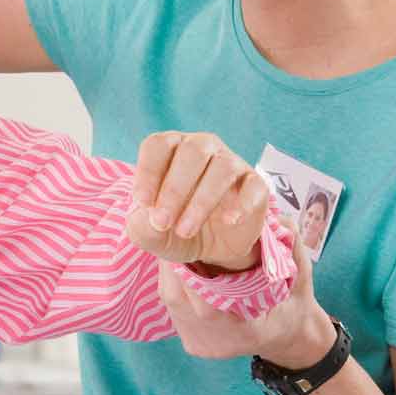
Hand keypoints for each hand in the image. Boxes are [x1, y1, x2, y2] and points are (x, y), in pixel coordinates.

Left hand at [126, 131, 270, 271]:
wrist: (208, 249)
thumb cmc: (171, 228)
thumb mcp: (149, 232)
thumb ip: (140, 225)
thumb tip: (149, 217)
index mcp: (170, 149)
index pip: (158, 145)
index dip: (148, 171)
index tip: (143, 202)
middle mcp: (202, 148)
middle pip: (192, 152)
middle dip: (174, 190)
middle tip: (162, 222)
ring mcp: (231, 163)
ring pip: (222, 167)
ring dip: (202, 201)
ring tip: (186, 230)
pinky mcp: (255, 185)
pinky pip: (254, 186)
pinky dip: (242, 204)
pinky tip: (228, 221)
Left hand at [157, 221, 337, 365]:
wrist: (289, 338)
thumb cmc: (294, 303)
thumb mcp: (301, 275)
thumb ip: (292, 245)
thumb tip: (277, 217)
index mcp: (248, 331)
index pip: (206, 304)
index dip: (188, 268)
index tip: (185, 235)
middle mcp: (219, 344)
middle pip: (177, 298)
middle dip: (171, 260)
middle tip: (172, 227)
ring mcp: (203, 346)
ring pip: (171, 301)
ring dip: (169, 269)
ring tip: (172, 239)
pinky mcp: (192, 344)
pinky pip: (173, 309)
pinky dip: (173, 282)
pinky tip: (176, 261)